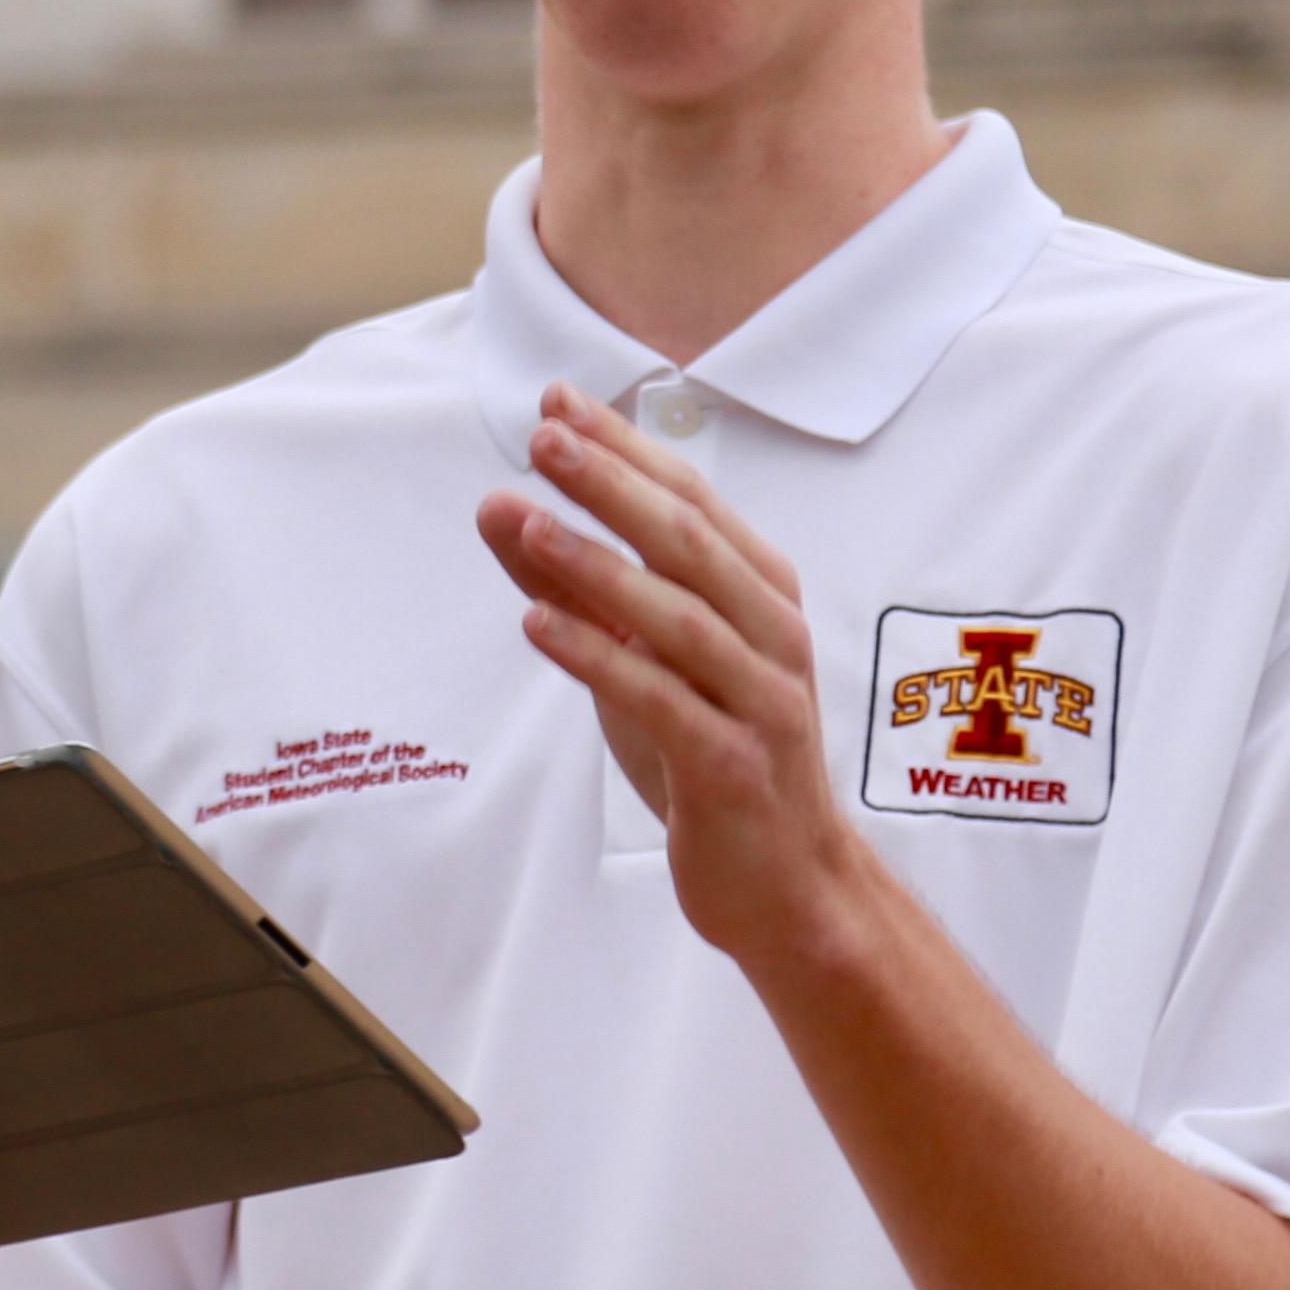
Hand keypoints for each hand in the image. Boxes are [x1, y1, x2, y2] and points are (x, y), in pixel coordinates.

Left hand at [479, 380, 867, 963]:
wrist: (788, 887)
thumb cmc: (713, 758)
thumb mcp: (641, 661)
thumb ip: (579, 586)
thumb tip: (501, 506)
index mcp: (762, 594)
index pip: (691, 500)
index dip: (625, 448)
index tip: (555, 402)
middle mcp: (772, 635)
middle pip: (688, 542)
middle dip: (612, 483)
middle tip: (543, 438)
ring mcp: (760, 701)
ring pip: (677, 616)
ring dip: (596, 564)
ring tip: (526, 521)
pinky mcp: (732, 767)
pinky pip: (662, 700)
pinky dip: (599, 657)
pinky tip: (537, 624)